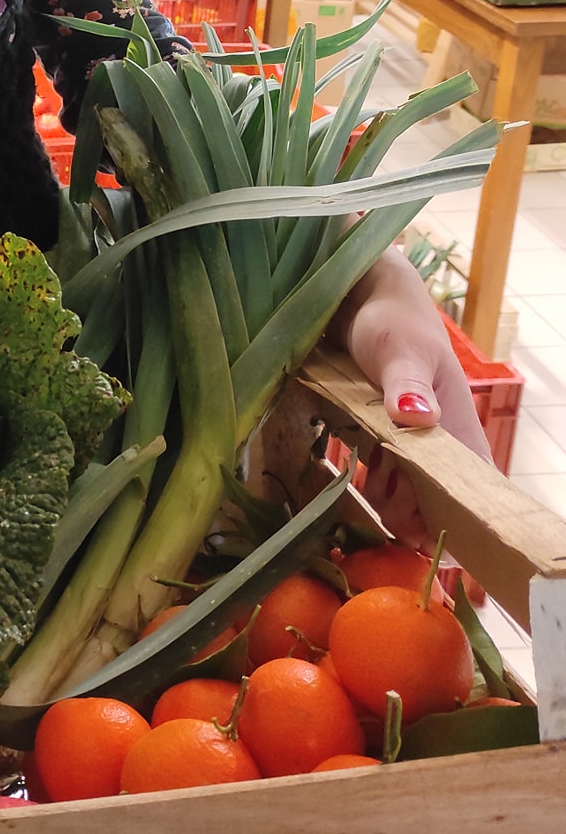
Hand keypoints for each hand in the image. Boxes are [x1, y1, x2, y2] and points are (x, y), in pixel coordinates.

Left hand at [333, 248, 489, 548]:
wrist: (362, 296)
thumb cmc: (391, 319)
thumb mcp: (399, 349)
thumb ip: (408, 384)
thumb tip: (419, 417)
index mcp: (460, 430)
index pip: (474, 494)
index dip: (458, 525)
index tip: (429, 537)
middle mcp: (440, 444)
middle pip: (436, 504)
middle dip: (412, 515)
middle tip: (385, 501)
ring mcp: (410, 443)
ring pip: (406, 495)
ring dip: (388, 502)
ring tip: (371, 485)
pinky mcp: (381, 437)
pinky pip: (380, 476)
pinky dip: (369, 485)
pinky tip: (357, 476)